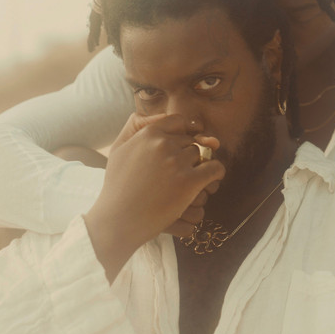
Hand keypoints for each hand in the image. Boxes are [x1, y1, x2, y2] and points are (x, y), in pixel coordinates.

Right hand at [106, 112, 221, 236]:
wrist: (118, 221)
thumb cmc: (117, 187)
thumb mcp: (119, 149)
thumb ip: (134, 126)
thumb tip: (153, 113)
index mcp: (149, 133)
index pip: (178, 122)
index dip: (184, 133)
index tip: (186, 143)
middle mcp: (163, 144)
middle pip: (190, 141)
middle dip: (189, 154)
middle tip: (183, 170)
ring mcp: (177, 162)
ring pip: (202, 155)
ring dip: (200, 166)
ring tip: (192, 181)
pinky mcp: (188, 182)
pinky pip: (214, 169)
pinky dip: (217, 173)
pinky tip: (212, 180)